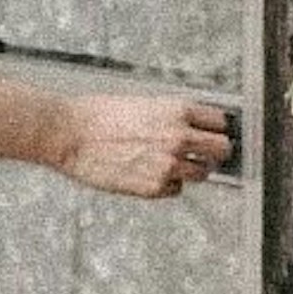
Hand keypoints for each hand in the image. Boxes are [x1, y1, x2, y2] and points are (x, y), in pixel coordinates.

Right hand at [54, 91, 235, 198]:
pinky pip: (176, 190)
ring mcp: (169, 165)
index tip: (211, 133)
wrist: (70, 134)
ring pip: (203, 173)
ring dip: (191, 170)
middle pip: (222, 149)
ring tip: (169, 163)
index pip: (220, 121)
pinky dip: (167, 184)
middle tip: (204, 153)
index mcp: (177, 110)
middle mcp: (179, 137)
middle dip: (213, 151)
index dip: (215, 128)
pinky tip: (148, 173)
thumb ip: (172, 117)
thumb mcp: (143, 104)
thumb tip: (193, 128)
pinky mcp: (155, 188)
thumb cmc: (99, 115)